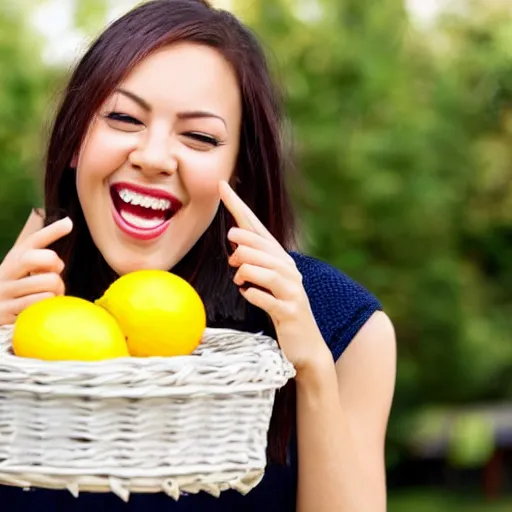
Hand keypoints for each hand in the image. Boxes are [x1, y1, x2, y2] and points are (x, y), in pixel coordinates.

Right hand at [0, 212, 72, 325]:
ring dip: (57, 290)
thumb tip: (67, 222)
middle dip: (53, 265)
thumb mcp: (25, 268)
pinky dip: (49, 305)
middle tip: (55, 274)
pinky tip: (43, 307)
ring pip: (46, 283)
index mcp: (14, 258)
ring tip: (51, 294)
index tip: (69, 223)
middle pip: (33, 258)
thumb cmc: (17, 288)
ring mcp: (4, 292)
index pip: (33, 241)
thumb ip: (43, 252)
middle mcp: (6, 272)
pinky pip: (40, 303)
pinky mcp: (6, 312)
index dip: (51, 231)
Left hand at [219, 181, 327, 369]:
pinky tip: (249, 295)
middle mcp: (289, 269)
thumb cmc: (283, 309)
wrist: (306, 345)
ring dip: (245, 273)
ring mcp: (292, 289)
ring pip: (262, 269)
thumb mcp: (269, 283)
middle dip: (241, 244)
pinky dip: (252, 295)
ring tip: (241, 280)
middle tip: (232, 258)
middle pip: (259, 245)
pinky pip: (265, 297)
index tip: (221, 185)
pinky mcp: (289, 310)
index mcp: (281, 259)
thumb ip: (254, 264)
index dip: (238, 206)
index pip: (256, 227)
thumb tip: (235, 253)